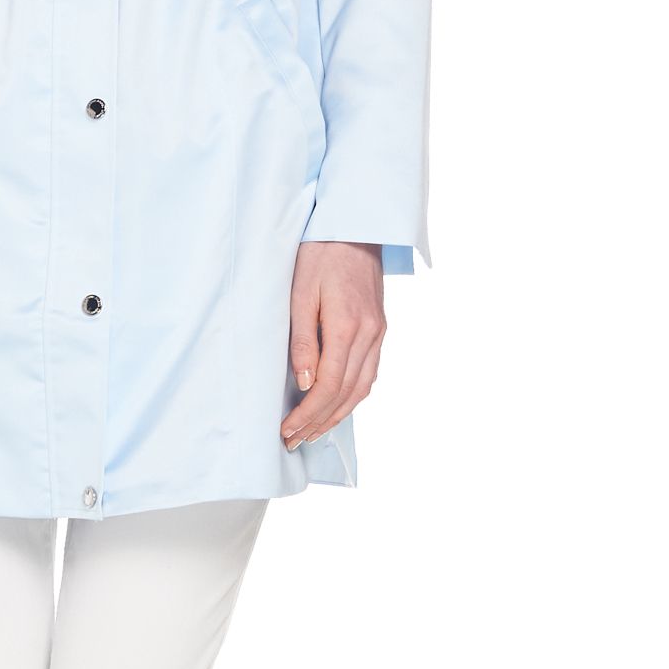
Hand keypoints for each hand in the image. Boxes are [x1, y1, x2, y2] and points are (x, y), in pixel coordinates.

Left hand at [282, 242, 385, 449]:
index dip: (308, 413)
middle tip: (294, 440)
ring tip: (312, 432)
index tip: (287, 429)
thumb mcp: (300, 293)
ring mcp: (379, 332)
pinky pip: (369, 373)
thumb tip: (304, 383)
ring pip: (362, 388)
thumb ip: (303, 340)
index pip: (329, 385)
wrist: (354, 227)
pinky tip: (336, 405)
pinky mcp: (380, 328)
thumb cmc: (319, 255)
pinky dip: (352, 396)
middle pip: (346, 393)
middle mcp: (369, 334)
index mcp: (347, 325)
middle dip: (320, 422)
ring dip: (337, 414)